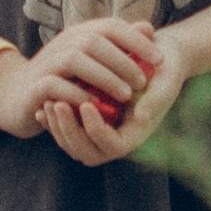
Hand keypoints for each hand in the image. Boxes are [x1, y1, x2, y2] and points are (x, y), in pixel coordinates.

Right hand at [0, 18, 154, 140]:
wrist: (19, 95)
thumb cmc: (63, 78)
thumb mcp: (92, 59)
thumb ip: (118, 45)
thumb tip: (148, 27)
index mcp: (80, 33)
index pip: (112, 26)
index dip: (137, 40)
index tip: (160, 59)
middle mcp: (64, 42)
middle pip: (96, 40)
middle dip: (123, 60)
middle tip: (143, 81)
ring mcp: (48, 62)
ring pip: (77, 59)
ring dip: (104, 76)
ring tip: (126, 95)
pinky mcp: (36, 85)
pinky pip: (56, 85)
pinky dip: (77, 94)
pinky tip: (95, 106)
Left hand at [44, 23, 197, 168]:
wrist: (160, 58)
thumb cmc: (166, 67)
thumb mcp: (165, 80)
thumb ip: (155, 99)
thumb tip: (141, 117)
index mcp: (137, 133)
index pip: (113, 146)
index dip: (97, 130)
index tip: (86, 104)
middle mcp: (118, 138)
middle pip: (88, 152)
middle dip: (70, 131)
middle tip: (57, 104)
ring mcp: (103, 132)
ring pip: (74, 144)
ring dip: (59, 128)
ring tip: (49, 102)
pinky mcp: (91, 122)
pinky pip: (68, 131)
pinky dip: (55, 123)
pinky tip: (44, 106)